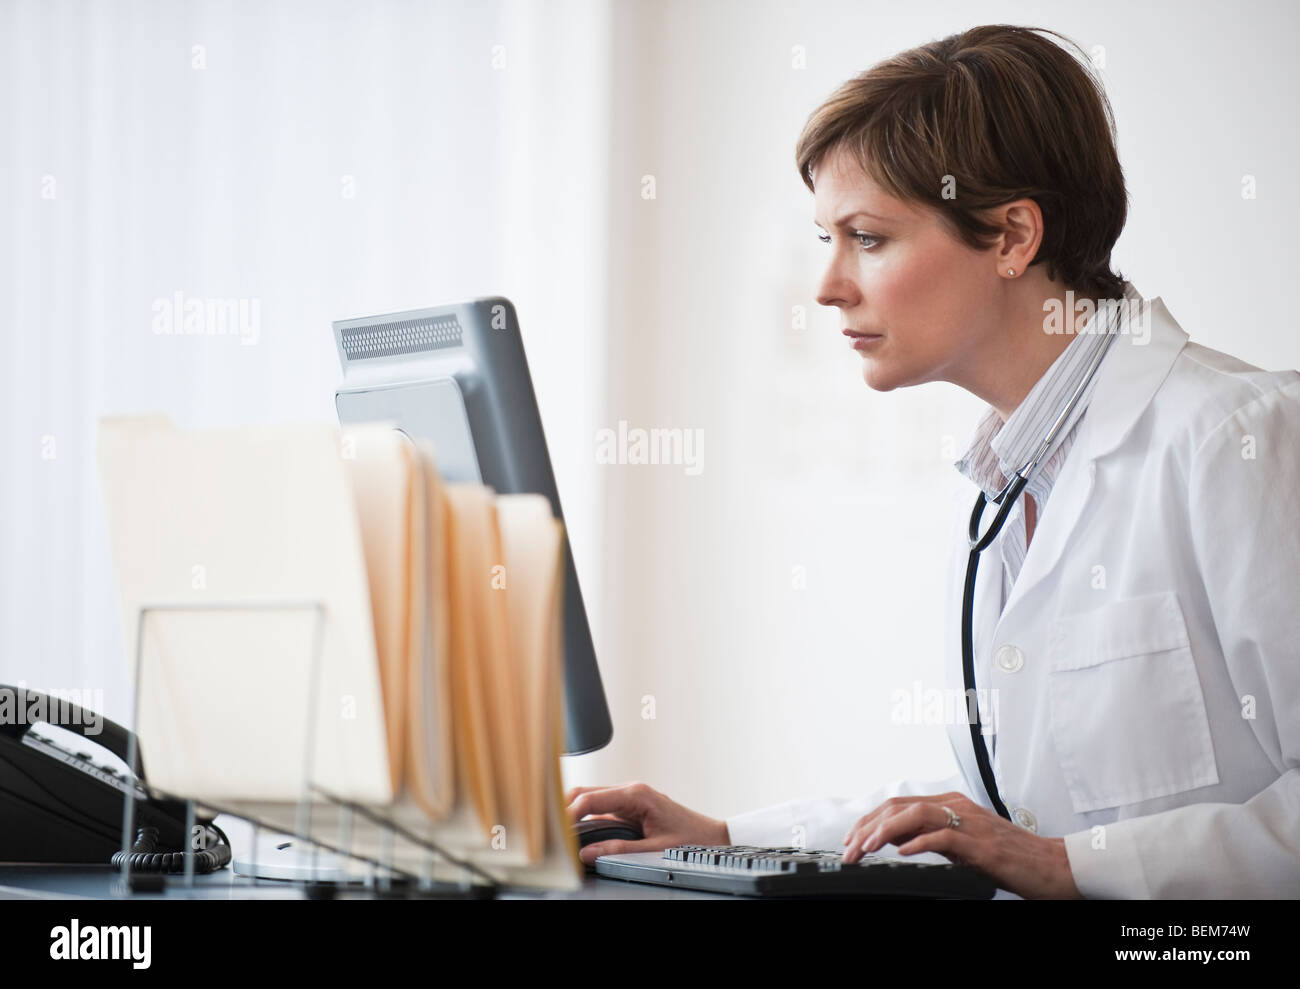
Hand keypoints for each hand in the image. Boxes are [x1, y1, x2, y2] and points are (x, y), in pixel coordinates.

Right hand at [565, 781, 729, 865]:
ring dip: (575, 812)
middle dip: (565, 807)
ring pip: (592, 798)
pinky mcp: (631, 807)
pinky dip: (586, 818)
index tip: (555, 828)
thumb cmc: (692, 839)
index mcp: (636, 795)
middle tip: (549, 827)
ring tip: (559, 830)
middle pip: (586, 792)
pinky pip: (602, 808)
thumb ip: (619, 850)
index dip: (568, 813)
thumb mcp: (654, 849)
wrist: (713, 838)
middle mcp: (631, 791)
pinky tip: (578, 832)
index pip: (591, 798)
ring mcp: (630, 797)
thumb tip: (589, 853)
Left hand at [841, 792, 1082, 899]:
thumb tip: (896, 841)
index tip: (851, 838)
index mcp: (952, 804)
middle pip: (900, 806)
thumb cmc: (1010, 857)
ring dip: (884, 832)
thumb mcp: (963, 844)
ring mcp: (970, 823)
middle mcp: (958, 806)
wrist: (1052, 866)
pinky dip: (918, 843)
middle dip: (868, 827)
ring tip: (866, 849)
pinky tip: (901, 853)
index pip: (899, 804)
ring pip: (916, 815)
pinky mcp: (981, 844)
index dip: (870, 819)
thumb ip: (933, 837)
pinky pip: (944, 837)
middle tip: (849, 849)